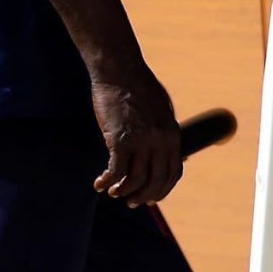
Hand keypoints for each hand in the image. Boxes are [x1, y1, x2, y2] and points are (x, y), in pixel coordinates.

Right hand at [91, 66, 181, 205]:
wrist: (120, 70)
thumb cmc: (138, 86)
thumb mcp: (162, 108)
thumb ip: (165, 130)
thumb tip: (172, 150)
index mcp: (173, 134)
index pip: (173, 173)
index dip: (162, 189)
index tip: (152, 197)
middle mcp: (160, 141)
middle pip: (155, 181)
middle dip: (143, 196)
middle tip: (131, 201)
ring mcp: (140, 142)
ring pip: (134, 180)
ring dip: (123, 191)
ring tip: (113, 192)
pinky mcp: (119, 141)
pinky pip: (115, 171)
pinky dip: (107, 181)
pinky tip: (99, 184)